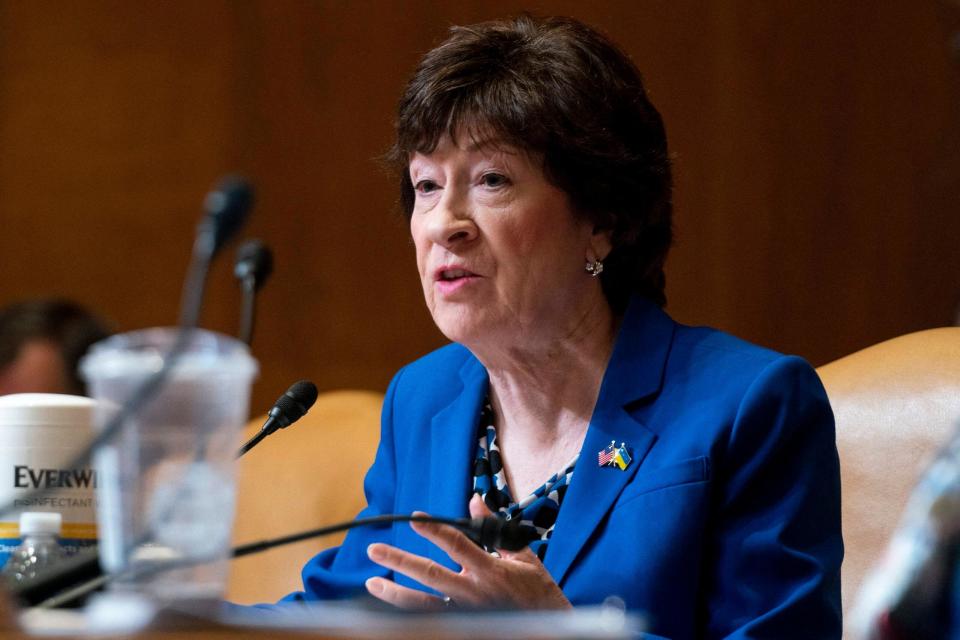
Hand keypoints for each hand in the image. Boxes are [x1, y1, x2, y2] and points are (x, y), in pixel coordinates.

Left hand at [365, 494, 571, 610]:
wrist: (551, 628)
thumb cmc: (539, 591)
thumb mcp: (522, 555)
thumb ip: (494, 529)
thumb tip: (475, 501)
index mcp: (490, 569)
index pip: (456, 544)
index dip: (433, 529)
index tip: (415, 518)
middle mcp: (474, 592)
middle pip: (429, 574)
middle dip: (399, 561)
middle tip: (374, 549)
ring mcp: (467, 613)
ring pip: (423, 604)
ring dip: (394, 594)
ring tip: (371, 584)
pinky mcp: (465, 625)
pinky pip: (432, 620)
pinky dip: (410, 614)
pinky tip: (390, 609)